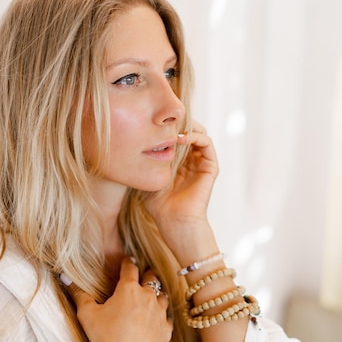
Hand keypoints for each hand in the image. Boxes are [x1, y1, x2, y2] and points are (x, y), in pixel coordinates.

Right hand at [63, 258, 171, 341]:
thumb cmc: (105, 337)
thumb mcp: (87, 314)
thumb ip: (78, 294)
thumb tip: (64, 277)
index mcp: (129, 289)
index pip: (130, 268)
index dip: (128, 262)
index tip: (128, 259)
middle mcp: (148, 297)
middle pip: (152, 279)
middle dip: (148, 274)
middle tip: (145, 273)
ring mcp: (160, 313)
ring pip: (163, 297)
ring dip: (158, 294)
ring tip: (153, 295)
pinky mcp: (166, 330)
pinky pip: (167, 318)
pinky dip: (163, 316)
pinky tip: (159, 319)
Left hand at [145, 121, 218, 257]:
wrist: (174, 222)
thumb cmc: (159, 206)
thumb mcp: (148, 179)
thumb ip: (144, 164)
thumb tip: (131, 147)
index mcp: (179, 163)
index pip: (176, 137)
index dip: (168, 128)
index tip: (154, 123)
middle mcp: (192, 161)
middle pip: (189, 132)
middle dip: (178, 123)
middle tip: (165, 120)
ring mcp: (202, 163)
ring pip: (199, 134)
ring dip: (187, 126)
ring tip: (173, 127)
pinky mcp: (211, 167)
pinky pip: (207, 143)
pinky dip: (195, 136)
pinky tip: (180, 138)